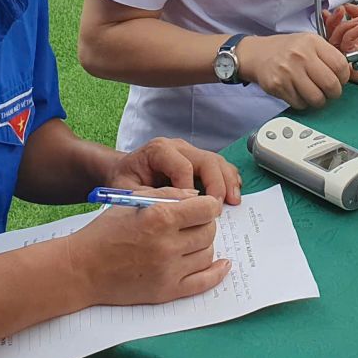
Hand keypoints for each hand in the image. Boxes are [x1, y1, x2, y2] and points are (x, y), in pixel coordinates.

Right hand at [68, 193, 229, 305]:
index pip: (206, 209)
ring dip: (205, 245)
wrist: (82, 269)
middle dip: (206, 224)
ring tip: (191, 241)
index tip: (207, 205)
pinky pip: (203, 282)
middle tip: (195, 223)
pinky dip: (217, 273)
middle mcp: (167, 245)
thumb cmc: (106, 231)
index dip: (210, 205)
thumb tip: (198, 197)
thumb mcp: (135, 201)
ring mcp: (168, 271)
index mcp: (160, 218)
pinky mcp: (166, 291)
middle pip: (209, 231)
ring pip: (208, 254)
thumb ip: (169, 194)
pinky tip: (223, 264)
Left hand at [110, 137, 242, 204]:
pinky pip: (219, 165)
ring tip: (234, 202)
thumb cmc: (125, 181)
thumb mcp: (127, 191)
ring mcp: (190, 151)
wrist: (124, 171)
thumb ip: (148, 198)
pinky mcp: (198, 159)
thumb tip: (173, 209)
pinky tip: (234, 193)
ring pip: (217, 161)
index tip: (190, 210)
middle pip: (206, 160)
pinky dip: (228, 178)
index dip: (190, 189)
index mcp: (158, 150)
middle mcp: (178, 147)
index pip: (182, 166)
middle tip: (219, 208)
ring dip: (227, 181)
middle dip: (217, 184)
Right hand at [236, 32, 354, 109]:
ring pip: (316, 98)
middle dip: (334, 92)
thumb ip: (335, 58)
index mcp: (312, 42)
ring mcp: (288, 72)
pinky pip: (300, 104)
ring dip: (319, 100)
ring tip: (314, 92)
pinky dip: (303, 103)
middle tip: (330, 90)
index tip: (340, 79)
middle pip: (331, 85)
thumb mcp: (312, 45)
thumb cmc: (288, 50)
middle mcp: (301, 56)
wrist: (257, 54)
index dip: (345, 77)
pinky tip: (299, 93)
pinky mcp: (278, 86)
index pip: (341, 65)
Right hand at [323, 4, 357, 80]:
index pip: (340, 32)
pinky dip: (348, 37)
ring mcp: (355, 58)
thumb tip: (349, 6)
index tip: (336, 11)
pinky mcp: (357, 64)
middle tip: (341, 12)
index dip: (334, 21)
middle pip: (333, 38)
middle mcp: (356, 50)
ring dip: (344, 27)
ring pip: (335, 44)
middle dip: (333, 22)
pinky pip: (343, 52)